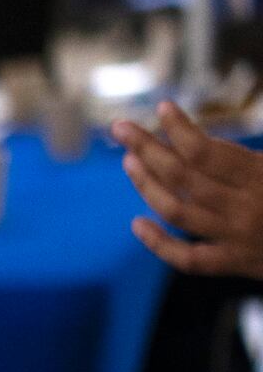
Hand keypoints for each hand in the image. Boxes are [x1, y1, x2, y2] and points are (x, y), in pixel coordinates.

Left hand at [118, 103, 262, 279]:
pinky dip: (158, 243)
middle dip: (147, 148)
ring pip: (177, 212)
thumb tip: (214, 136)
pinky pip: (187, 259)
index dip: (179, 128)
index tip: (161, 108)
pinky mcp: (234, 263)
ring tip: (129, 161)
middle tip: (121, 128)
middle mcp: (247, 207)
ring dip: (147, 186)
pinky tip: (137, 224)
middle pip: (182, 177)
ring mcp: (237, 238)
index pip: (207, 152)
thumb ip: (251, 154)